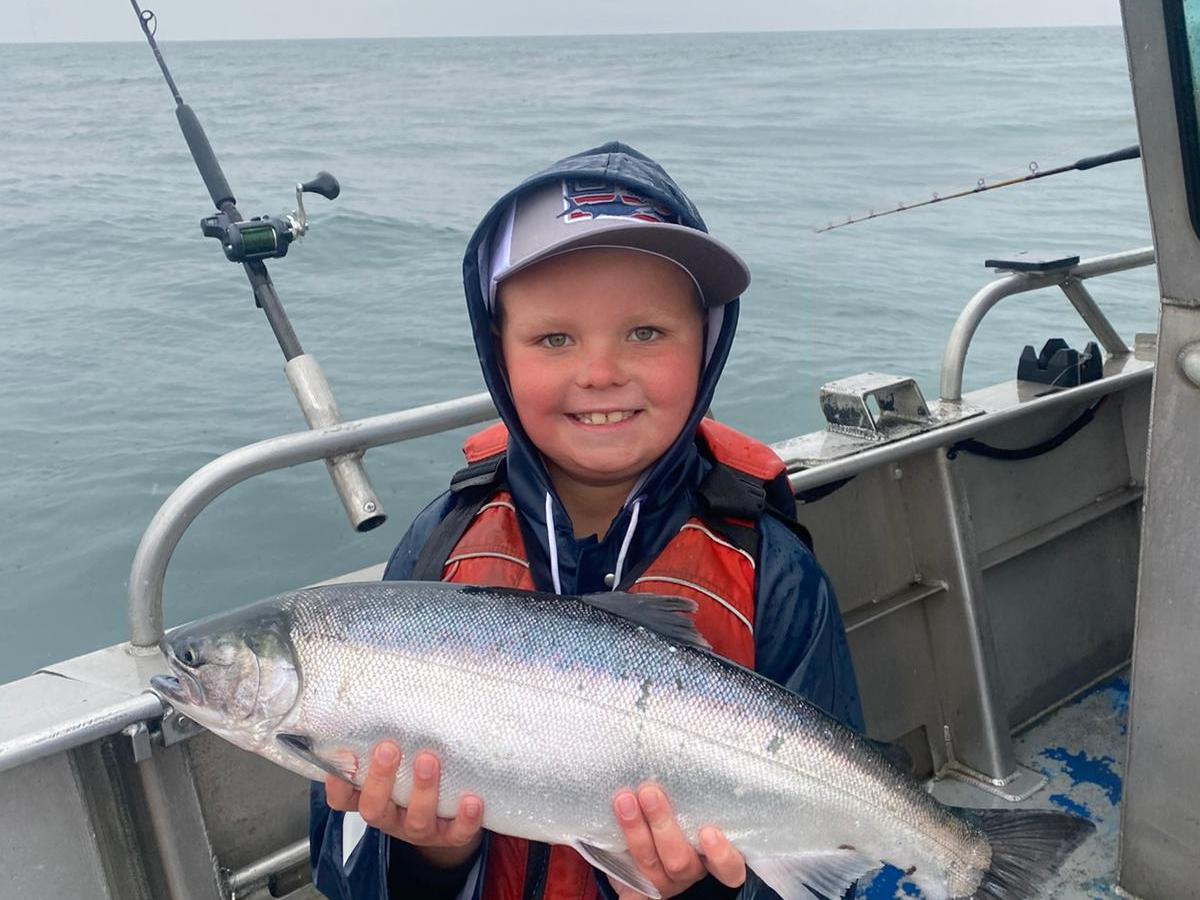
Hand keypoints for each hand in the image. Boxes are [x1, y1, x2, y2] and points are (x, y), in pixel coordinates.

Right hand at [323, 741, 483, 868]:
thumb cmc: (413, 780)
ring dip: (422, 791)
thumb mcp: (395, 764)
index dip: (338, 783)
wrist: (447, 820)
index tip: (345, 755)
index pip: (342, 799)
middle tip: (388, 749)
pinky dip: (465, 819)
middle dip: (380, 779)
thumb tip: (386, 692)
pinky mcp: (449, 837)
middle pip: (374, 809)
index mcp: (372, 800)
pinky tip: (472, 800)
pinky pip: (456, 833)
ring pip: (416, 820)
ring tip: (428, 760)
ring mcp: (419, 829)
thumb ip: (387, 740)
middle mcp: (391, 817)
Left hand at [609, 784, 745, 898]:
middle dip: (663, 826)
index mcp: (710, 857)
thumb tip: (688, 746)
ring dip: (635, 830)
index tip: (708, 831)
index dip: (722, 855)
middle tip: (650, 792)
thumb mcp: (689, 807)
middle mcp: (689, 872)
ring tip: (623, 800)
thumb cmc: (674, 816)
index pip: (730, 868)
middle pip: (681, 861)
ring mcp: (662, 883)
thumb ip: (690, 795)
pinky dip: (620, 857)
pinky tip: (608, 832)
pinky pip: (627, 880)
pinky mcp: (636, 888)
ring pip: (650, 864)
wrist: (641, 850)